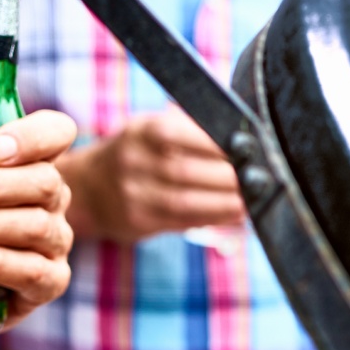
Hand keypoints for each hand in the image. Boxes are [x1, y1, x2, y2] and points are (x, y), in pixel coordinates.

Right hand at [59, 106, 244, 244]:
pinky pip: (182, 222)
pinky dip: (214, 219)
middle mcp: (133, 161)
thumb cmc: (137, 153)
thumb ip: (190, 128)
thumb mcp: (151, 129)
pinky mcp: (139, 222)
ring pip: (186, 201)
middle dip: (228, 177)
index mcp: (142, 131)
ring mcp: (133, 194)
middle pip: (187, 171)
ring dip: (225, 203)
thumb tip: (242, 133)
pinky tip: (235, 215)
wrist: (89, 189)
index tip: (251, 148)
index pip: (182, 133)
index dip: (218, 143)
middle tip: (261, 178)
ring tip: (252, 201)